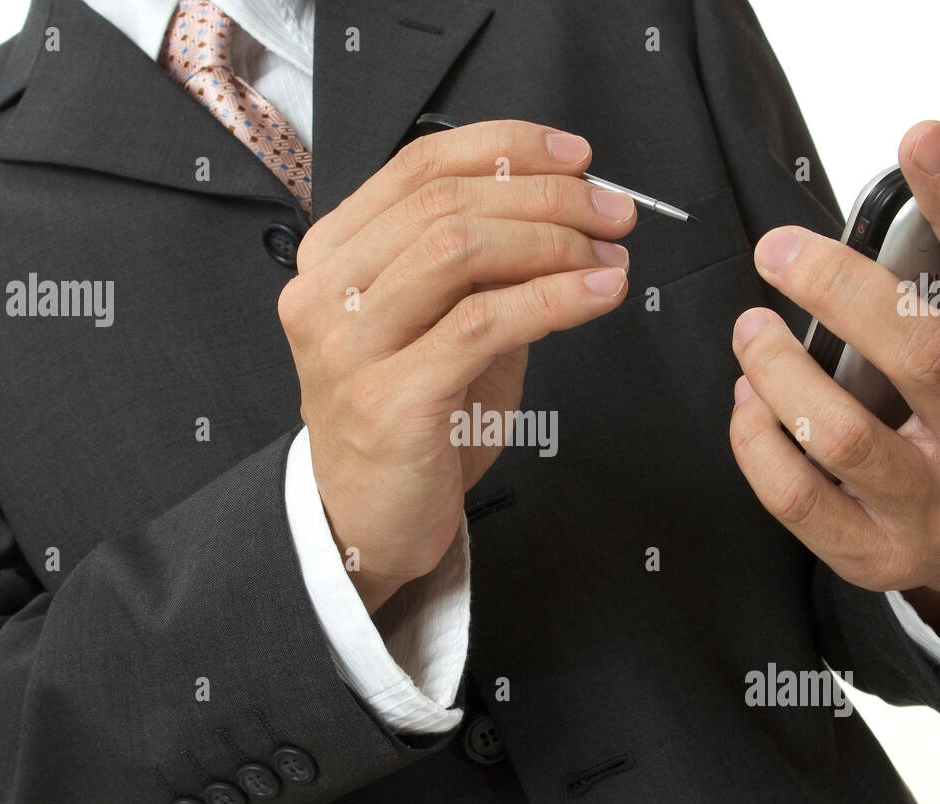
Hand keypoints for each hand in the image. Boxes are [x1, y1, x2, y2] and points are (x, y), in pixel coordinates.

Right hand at [280, 120, 633, 611]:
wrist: (366, 520)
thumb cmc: (410, 418)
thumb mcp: (438, 324)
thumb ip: (481, 267)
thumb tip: (566, 212)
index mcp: (332, 257)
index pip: (419, 167)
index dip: (506, 147)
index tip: (577, 157)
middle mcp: (327, 293)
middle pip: (447, 204)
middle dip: (548, 197)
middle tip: (613, 214)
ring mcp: (350, 346)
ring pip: (460, 252)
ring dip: (554, 243)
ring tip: (608, 255)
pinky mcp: (390, 399)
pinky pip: (484, 323)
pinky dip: (554, 298)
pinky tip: (597, 294)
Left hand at [729, 121, 939, 616]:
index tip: (921, 140)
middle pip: (920, 355)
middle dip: (840, 289)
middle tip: (778, 249)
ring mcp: (933, 507)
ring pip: (844, 435)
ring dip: (780, 371)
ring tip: (750, 328)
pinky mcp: (873, 551)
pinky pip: (796, 498)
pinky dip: (756, 442)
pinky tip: (746, 401)